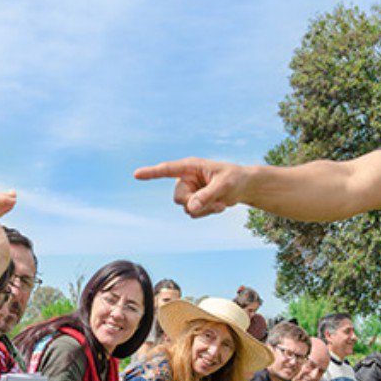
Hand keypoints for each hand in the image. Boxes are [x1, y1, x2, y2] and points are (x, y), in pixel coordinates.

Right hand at [133, 158, 248, 217]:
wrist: (243, 187)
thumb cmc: (235, 179)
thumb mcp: (223, 185)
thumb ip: (206, 196)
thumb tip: (190, 208)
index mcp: (190, 166)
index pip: (168, 169)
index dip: (152, 173)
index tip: (136, 174)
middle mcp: (186, 179)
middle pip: (178, 198)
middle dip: (194, 203)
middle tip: (215, 201)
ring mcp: (189, 191)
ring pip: (186, 208)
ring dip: (204, 210)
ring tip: (221, 203)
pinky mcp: (194, 201)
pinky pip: (193, 213)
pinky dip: (207, 213)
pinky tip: (219, 206)